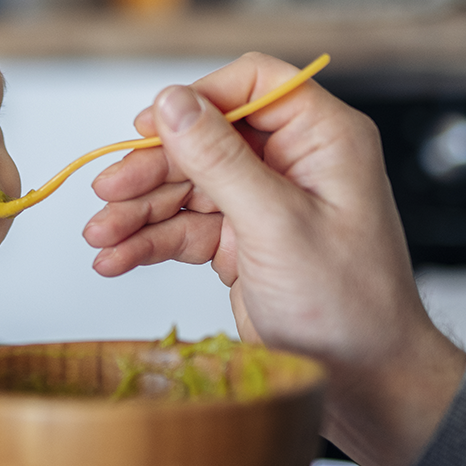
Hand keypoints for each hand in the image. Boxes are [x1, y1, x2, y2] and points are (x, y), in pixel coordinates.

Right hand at [83, 53, 465, 465]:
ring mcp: (265, 203)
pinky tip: (116, 258)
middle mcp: (293, 163)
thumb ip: (220, 160)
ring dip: (139, 209)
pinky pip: (185, 227)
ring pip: (186, 184)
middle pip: (204, 137)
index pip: (253, 82)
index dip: (197, 98)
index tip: (151, 126)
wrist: (365, 383)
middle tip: (107, 192)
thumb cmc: (349, 307)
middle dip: (151, 167)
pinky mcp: (242, 242)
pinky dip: (149, 242)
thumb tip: (172, 102)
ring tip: (100, 237)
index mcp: (323, 140)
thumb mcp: (277, 225)